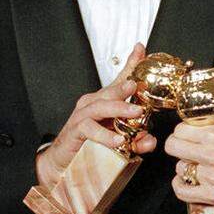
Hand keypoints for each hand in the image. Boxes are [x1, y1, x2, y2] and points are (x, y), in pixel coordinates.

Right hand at [35, 43, 157, 187]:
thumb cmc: (90, 146)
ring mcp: (82, 116)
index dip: (130, 64)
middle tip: (138, 87)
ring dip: (119, 108)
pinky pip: (89, 129)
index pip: (119, 79)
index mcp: (104, 101)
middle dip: (125, 87)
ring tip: (136, 113)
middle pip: (110, 90)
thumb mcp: (119, 140)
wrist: (63, 163)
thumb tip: (150, 140)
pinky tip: (118, 140)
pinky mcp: (75, 131)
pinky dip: (104, 134)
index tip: (141, 49)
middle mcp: (92, 104)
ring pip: (100, 107)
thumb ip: (136, 140)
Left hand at [164, 111, 213, 209]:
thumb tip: (206, 112)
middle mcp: (210, 154)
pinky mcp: (212, 195)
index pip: (180, 129)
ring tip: (197, 166)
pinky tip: (186, 181)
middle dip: (177, 145)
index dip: (183, 131)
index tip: (187, 135)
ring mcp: (210, 176)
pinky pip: (182, 190)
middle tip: (184, 148)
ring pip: (179, 168)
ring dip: (185, 166)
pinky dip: (180, 186)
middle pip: (172, 146)